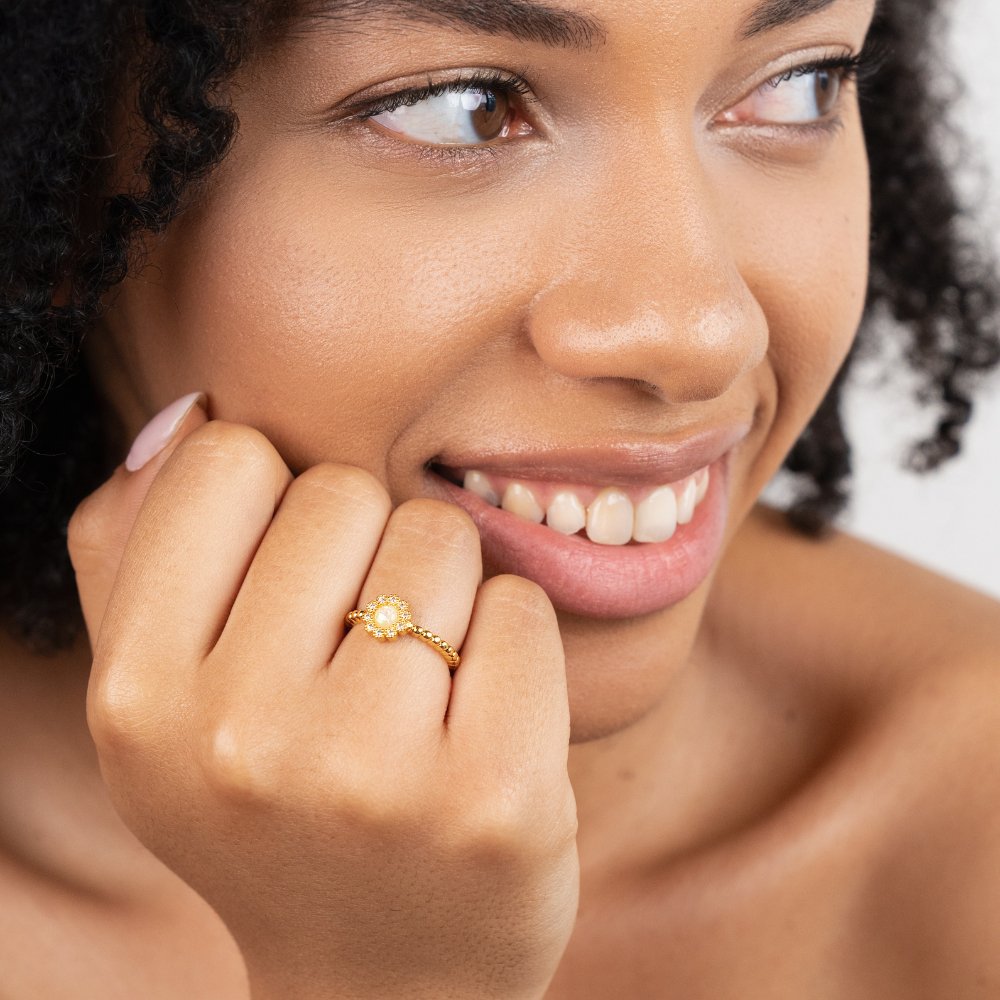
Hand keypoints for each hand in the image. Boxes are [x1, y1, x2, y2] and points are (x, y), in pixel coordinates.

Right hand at [69, 402, 578, 999]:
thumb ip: (139, 549)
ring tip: (418, 692)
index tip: (289, 579)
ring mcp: (372, 774)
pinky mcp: (495, 798)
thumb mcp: (163, 700)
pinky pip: (524, 607)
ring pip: (442, 538)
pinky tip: (482, 720)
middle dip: (366, 547)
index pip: (229, 457)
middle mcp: (240, 736)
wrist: (378, 978)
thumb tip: (190, 413)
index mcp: (139, 695)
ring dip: (445, 594)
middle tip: (361, 653)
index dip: (274, 502)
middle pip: (345, 489)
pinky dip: (514, 642)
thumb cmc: (273, 810)